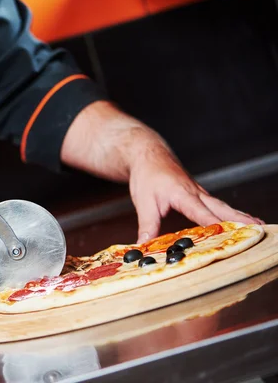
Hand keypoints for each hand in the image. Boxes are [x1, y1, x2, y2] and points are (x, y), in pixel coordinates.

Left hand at [60, 101, 261, 243]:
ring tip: (258, 226)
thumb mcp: (143, 202)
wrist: (148, 153)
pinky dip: (230, 213)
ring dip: (240, 216)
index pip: (202, 213)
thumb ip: (147, 225)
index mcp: (183, 194)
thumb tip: (144, 246)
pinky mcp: (198, 193)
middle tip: (258, 230)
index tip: (227, 235)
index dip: (214, 225)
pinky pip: (217, 205)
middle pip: (221, 209)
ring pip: (223, 206)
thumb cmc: (147, 174)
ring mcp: (199, 192)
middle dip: (240, 220)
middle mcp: (196, 193)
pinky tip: (239, 219)